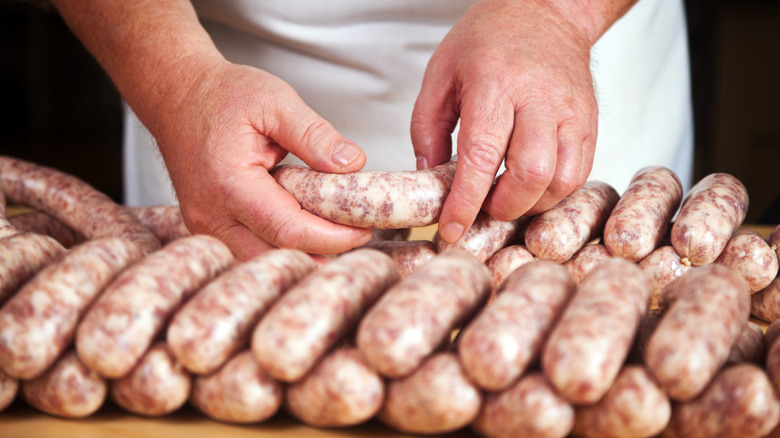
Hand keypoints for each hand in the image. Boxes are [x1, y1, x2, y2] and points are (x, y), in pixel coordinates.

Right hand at [151, 59, 372, 258]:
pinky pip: (248, 251)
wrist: (176, 95)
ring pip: (260, 262)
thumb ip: (314, 134)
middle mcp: (210, 215)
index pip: (288, 230)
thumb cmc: (222, 95)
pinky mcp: (208, 228)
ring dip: (301, 255)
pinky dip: (280, 248)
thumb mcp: (275, 100)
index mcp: (229, 184)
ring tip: (337, 235)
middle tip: (358, 238)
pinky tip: (307, 231)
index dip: (331, 237)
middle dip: (321, 254)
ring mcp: (205, 226)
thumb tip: (351, 164)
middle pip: (275, 256)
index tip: (363, 231)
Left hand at [411, 0, 605, 242]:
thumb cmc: (489, 40)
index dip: (466, 201)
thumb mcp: (440, 73)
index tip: (452, 229)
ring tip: (506, 197)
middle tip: (483, 207)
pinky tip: (530, 186)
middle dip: (503, 207)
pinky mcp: (590, 122)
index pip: (482, 156)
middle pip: (530, 175)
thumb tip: (429, 177)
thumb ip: (426, 127)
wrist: (546, 10)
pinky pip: (580, 173)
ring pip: (562, 181)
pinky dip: (553, 193)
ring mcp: (572, 111)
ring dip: (530, 205)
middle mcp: (539, 98)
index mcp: (495, 83)